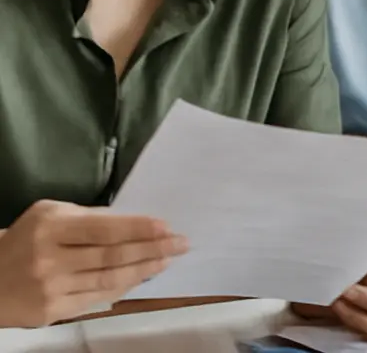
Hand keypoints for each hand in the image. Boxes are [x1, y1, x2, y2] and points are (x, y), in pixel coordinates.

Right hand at [0, 200, 187, 327]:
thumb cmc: (25, 238)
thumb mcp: (49, 214)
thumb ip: (86, 217)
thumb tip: (130, 223)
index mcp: (52, 227)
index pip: (104, 229)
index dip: (138, 229)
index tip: (166, 226)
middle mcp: (51, 259)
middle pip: (112, 256)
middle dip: (151, 249)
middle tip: (181, 243)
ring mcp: (51, 289)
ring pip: (108, 280)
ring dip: (144, 269)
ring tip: (169, 259)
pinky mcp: (51, 312)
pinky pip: (96, 299)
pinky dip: (123, 288)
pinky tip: (142, 277)